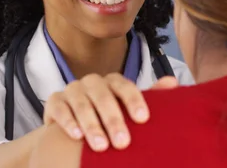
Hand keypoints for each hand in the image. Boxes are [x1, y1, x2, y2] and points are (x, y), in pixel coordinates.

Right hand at [43, 74, 177, 150]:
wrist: (71, 128)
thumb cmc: (106, 118)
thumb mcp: (127, 110)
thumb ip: (149, 97)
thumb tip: (172, 82)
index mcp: (112, 82)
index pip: (124, 85)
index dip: (134, 100)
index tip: (143, 119)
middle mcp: (92, 82)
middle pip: (103, 95)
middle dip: (113, 119)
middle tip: (122, 142)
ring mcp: (72, 90)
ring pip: (81, 102)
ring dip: (91, 124)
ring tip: (101, 146)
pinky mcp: (54, 101)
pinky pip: (59, 108)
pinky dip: (68, 121)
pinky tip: (76, 136)